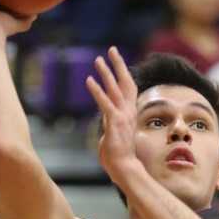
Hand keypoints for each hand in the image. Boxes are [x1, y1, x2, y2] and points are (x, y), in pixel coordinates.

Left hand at [85, 47, 140, 186]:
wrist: (125, 169)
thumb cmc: (117, 157)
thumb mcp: (113, 136)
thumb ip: (110, 125)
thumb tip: (105, 123)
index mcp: (129, 114)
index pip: (129, 88)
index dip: (124, 73)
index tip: (118, 60)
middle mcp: (129, 112)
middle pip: (126, 82)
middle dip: (118, 65)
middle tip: (111, 49)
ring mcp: (123, 116)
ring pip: (115, 89)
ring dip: (106, 73)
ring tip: (97, 59)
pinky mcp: (114, 122)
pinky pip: (105, 103)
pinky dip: (97, 91)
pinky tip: (89, 80)